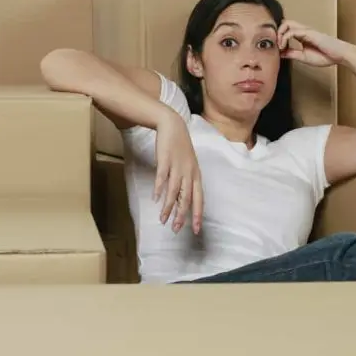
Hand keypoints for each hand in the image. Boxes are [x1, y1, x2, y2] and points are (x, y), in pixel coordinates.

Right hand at [153, 112, 203, 233]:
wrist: (173, 126)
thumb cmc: (181, 148)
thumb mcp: (189, 166)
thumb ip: (187, 182)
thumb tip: (182, 199)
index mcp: (196, 176)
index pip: (199, 199)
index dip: (197, 214)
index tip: (196, 230)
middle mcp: (189, 173)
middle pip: (187, 198)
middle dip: (182, 215)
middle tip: (176, 229)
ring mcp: (177, 167)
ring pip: (174, 191)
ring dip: (168, 207)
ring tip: (163, 219)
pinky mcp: (165, 160)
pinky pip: (162, 177)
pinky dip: (159, 188)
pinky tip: (155, 199)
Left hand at [278, 19, 354, 66]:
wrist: (340, 55)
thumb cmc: (326, 56)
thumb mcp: (304, 57)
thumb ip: (292, 53)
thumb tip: (280, 54)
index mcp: (302, 36)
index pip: (285, 30)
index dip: (278, 38)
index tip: (276, 50)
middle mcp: (302, 30)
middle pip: (284, 23)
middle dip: (276, 32)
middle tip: (275, 45)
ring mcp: (306, 30)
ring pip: (286, 23)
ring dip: (279, 34)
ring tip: (279, 46)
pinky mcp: (309, 32)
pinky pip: (292, 31)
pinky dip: (285, 38)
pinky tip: (284, 47)